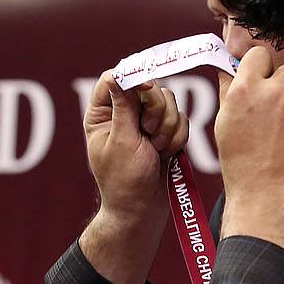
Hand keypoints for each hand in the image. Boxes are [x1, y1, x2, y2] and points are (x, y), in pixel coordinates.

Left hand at [78, 72, 187, 283]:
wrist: (143, 209)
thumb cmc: (125, 180)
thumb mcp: (122, 141)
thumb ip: (125, 106)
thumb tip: (119, 75)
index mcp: (103, 113)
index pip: (116, 78)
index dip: (134, 78)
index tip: (147, 88)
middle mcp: (124, 113)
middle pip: (149, 86)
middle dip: (156, 110)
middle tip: (149, 134)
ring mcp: (146, 121)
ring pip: (169, 102)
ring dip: (167, 127)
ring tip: (157, 150)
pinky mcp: (164, 131)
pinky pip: (181, 119)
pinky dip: (177, 137)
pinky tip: (166, 155)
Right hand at [213, 46, 283, 261]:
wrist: (266, 193)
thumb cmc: (241, 161)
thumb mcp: (224, 122)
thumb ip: (230, 90)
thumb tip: (230, 68)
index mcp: (247, 88)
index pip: (260, 54)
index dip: (260, 67)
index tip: (259, 78)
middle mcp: (276, 90)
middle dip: (281, 84)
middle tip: (273, 108)